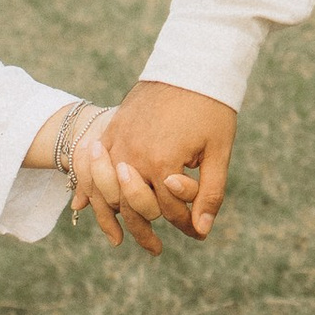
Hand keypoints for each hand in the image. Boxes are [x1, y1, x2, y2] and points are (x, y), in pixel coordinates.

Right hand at [78, 80, 236, 253]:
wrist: (190, 64)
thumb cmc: (211, 108)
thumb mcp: (219, 152)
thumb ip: (210, 193)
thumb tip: (202, 231)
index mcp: (162, 163)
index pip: (168, 210)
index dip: (184, 224)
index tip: (196, 232)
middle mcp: (134, 156)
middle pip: (134, 207)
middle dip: (146, 232)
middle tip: (156, 250)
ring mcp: (118, 141)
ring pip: (108, 191)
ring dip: (114, 217)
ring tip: (120, 239)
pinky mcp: (112, 129)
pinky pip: (96, 168)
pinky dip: (95, 190)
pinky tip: (99, 205)